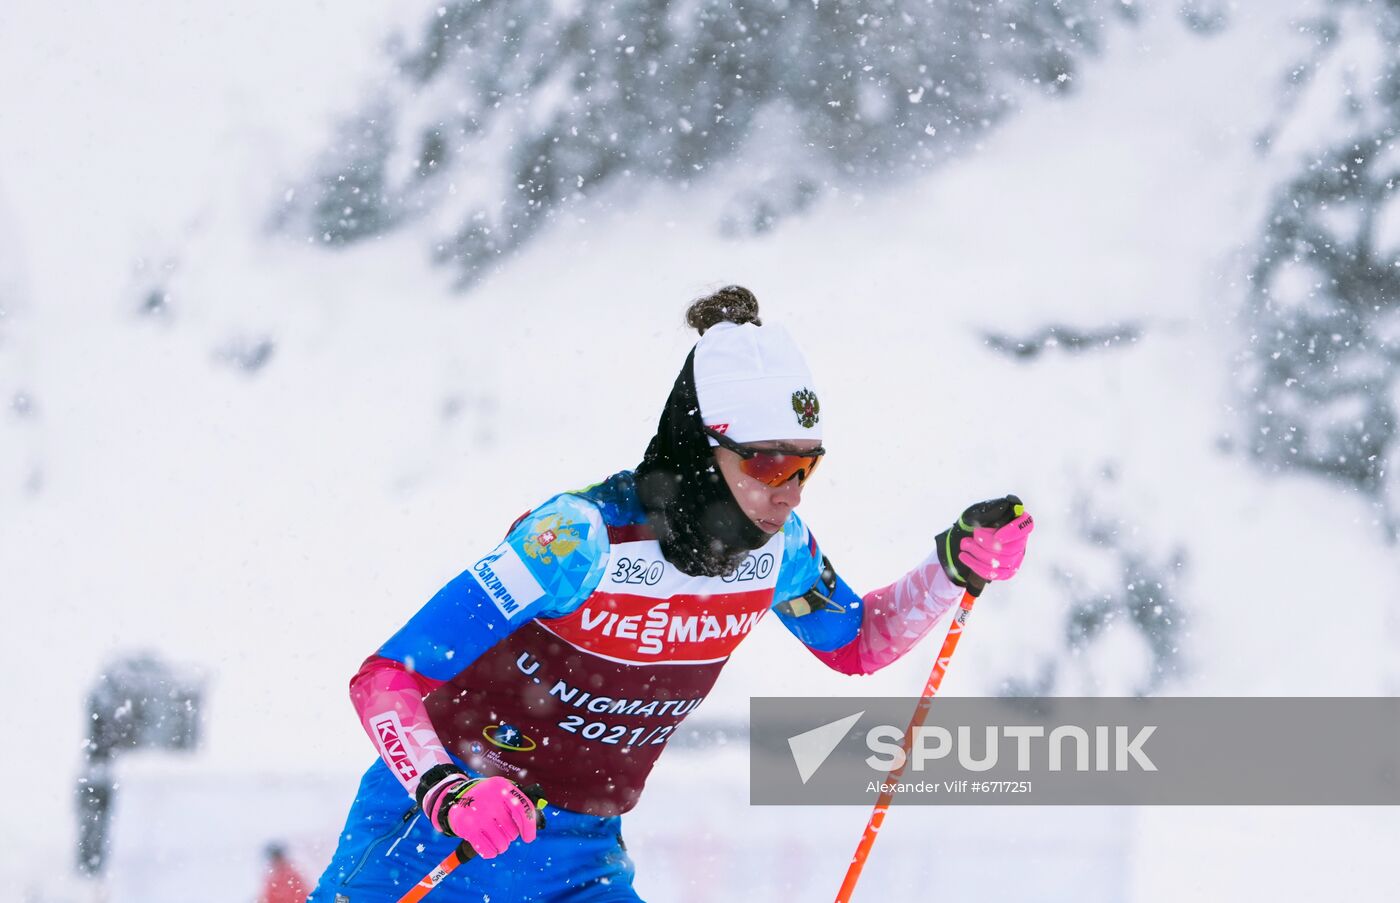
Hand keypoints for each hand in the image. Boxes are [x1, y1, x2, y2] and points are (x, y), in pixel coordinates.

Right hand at [416, 766, 539, 858]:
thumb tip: (536, 821)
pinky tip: (490, 850)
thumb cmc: (487, 798)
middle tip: (501, 831)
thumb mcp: (501, 792)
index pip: (523, 808)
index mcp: (501, 787)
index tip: (528, 838)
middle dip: (509, 836)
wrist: (456, 797)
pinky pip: (486, 849)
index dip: (529, 826)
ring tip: (496, 840)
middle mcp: (490, 799)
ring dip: (501, 846)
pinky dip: (490, 853)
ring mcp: (478, 814)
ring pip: (501, 843)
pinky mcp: (467, 827)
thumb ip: (518, 803)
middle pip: (512, 831)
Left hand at [934, 495, 1033, 596]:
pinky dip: (976, 565)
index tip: (997, 536)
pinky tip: (964, 557)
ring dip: (978, 554)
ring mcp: (1015, 559)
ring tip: (964, 545)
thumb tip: (1006, 505)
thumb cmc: (974, 522)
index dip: (1013, 533)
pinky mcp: (1005, 572)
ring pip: (1001, 562)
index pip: (1026, 526)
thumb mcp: (979, 511)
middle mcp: (1020, 542)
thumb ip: (991, 509)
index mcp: (1017, 523)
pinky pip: (993, 573)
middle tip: (970, 538)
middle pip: (1010, 549)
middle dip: (986, 545)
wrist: (964, 538)